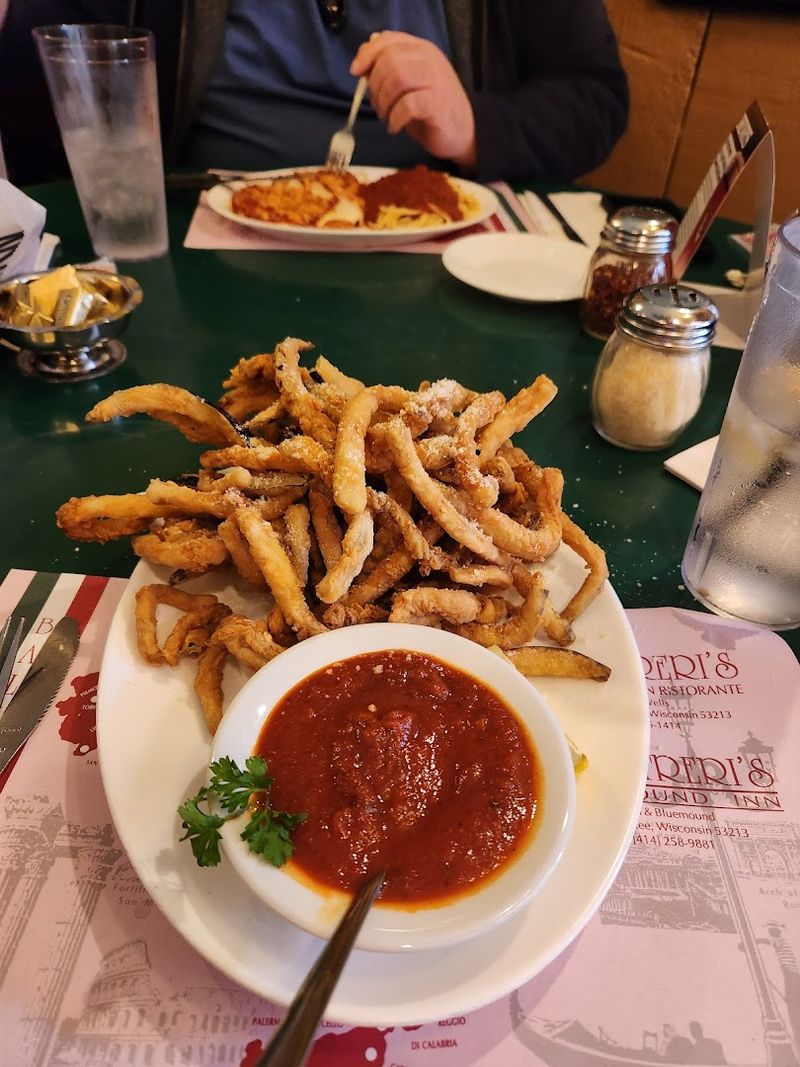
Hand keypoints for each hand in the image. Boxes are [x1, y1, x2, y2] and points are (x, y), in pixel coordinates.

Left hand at [351, 31, 476, 170]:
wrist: (463, 132)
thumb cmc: (431, 109)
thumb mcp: (407, 86)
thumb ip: (387, 70)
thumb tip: (362, 61)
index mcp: (420, 49)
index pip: (388, 40)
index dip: (367, 54)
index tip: (356, 71)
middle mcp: (429, 59)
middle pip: (390, 59)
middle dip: (375, 84)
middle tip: (378, 105)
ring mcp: (436, 79)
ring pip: (397, 78)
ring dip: (384, 101)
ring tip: (386, 116)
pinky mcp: (437, 103)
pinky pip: (407, 105)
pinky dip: (395, 118)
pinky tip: (395, 127)